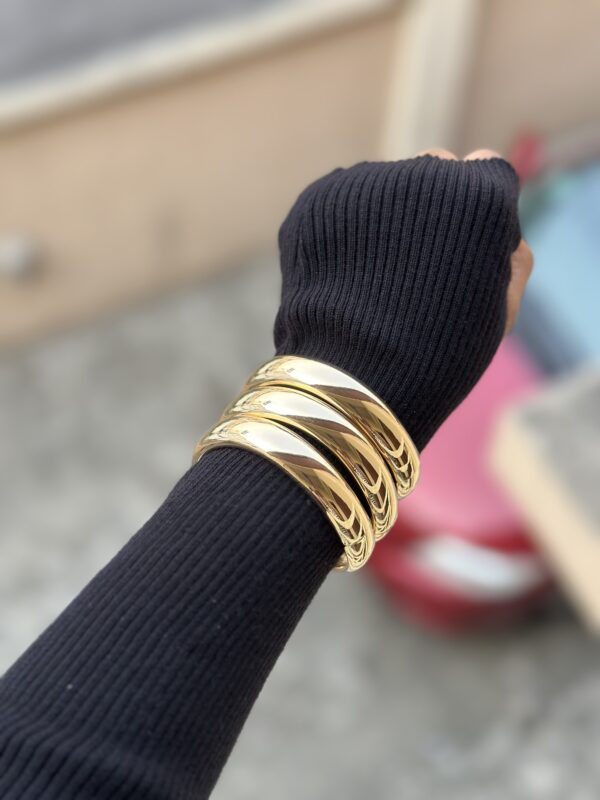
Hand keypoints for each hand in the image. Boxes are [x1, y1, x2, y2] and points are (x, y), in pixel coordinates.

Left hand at [274, 148, 532, 450]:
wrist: (355, 380)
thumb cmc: (440, 354)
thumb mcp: (499, 309)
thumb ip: (510, 254)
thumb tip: (499, 229)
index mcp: (478, 194)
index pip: (487, 172)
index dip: (478, 214)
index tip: (464, 249)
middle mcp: (421, 174)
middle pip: (433, 171)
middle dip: (430, 207)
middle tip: (414, 268)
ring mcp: (363, 183)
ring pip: (383, 187)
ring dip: (384, 217)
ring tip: (373, 280)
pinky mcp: (316, 200)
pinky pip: (340, 203)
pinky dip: (342, 230)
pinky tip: (343, 276)